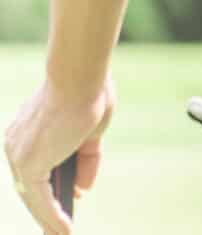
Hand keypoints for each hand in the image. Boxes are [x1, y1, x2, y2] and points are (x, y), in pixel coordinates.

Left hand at [6, 77, 110, 234]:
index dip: (51, 187)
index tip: (68, 198)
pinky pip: (40, 199)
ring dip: (49, 218)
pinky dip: (53, 216)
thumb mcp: (90, 132)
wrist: (81, 76)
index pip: (36, 168)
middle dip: (47, 208)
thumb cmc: (89, 93)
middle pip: (31, 186)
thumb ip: (85, 160)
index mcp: (26, 134)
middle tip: (59, 227)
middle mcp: (16, 146)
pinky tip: (66, 229)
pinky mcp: (29, 165)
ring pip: (33, 196)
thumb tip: (83, 188)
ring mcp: (19, 156)